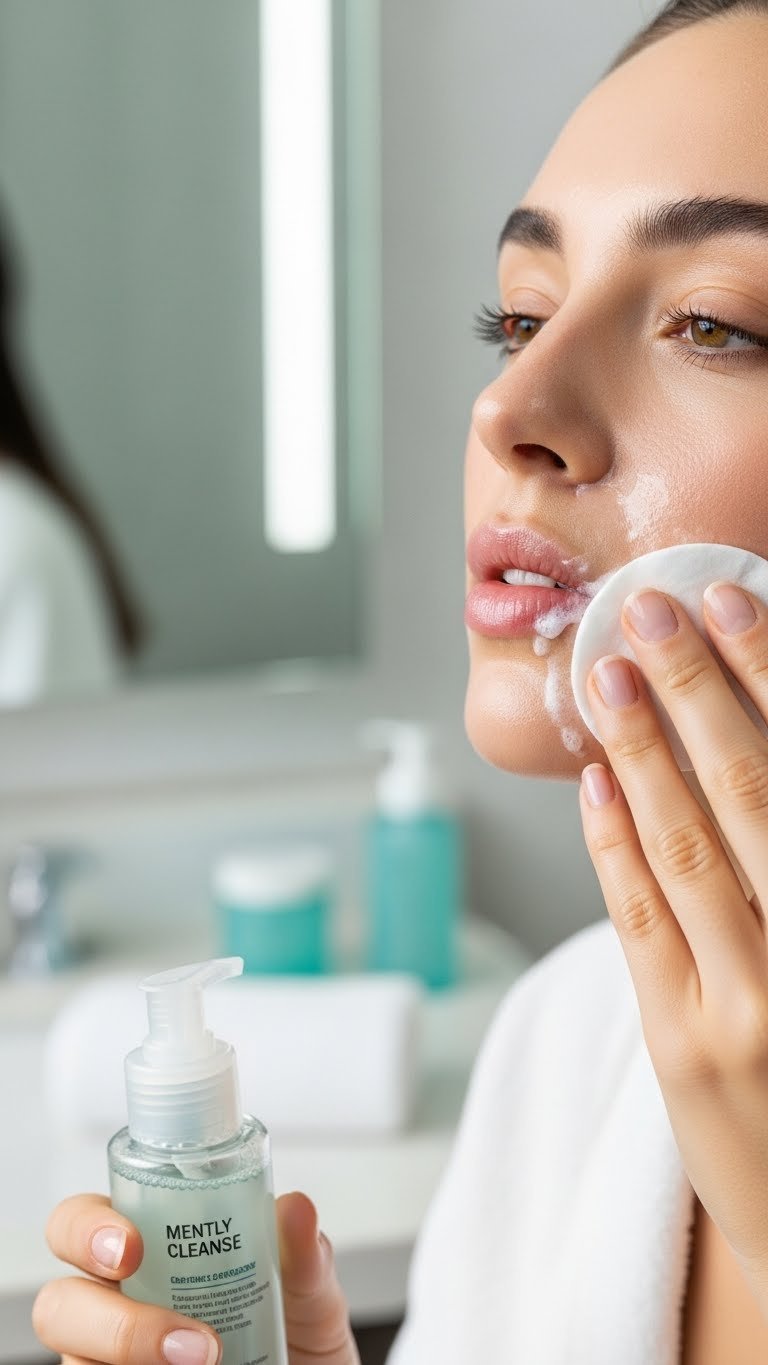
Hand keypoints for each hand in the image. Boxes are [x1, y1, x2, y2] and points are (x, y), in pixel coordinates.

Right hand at [33, 1190, 359, 1363]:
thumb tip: (295, 1208)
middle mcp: (117, 1304)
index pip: (83, 1221)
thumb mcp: (311, 1292)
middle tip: (181, 1337)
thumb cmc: (297, 1334)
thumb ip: (304, 1254)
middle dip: (103, 1318)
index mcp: (149, 1247)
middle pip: (61, 1301)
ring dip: (128, 1355)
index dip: (86, 1227)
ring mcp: (111, 1360)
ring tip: (206, 1363)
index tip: (130, 1247)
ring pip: (73, 1360)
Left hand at [578, 579, 767, 1316]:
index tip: (734, 599)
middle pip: (752, 792)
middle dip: (701, 689)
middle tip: (656, 608)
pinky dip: (614, 846)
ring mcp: (750, 1005)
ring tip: (613, 674)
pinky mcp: (682, 1045)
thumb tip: (751, 743)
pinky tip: (596, 784)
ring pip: (687, 848)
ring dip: (645, 750)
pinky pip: (639, 921)